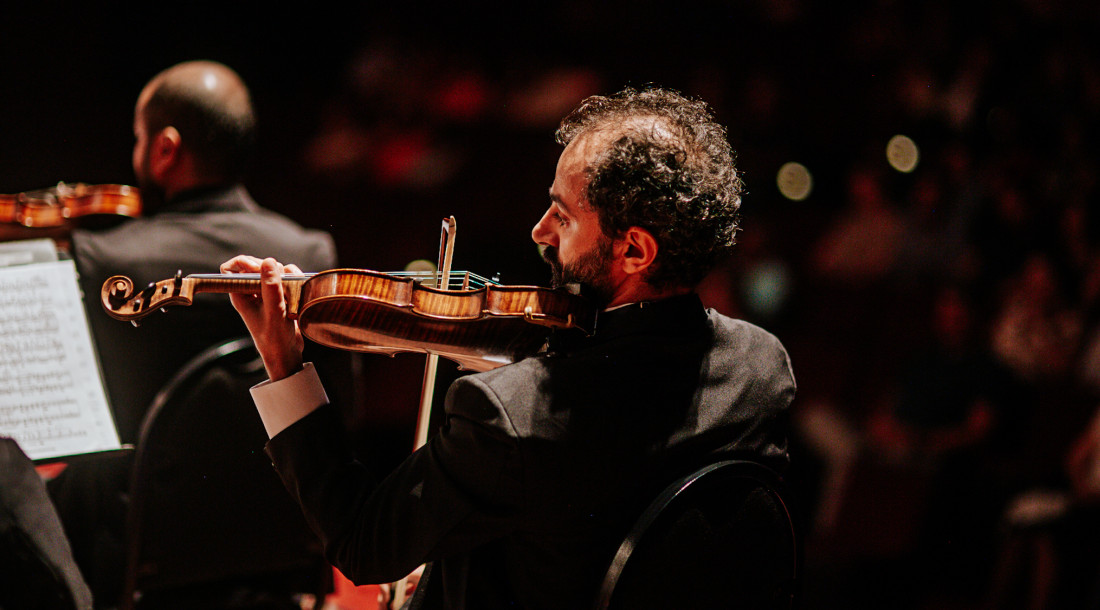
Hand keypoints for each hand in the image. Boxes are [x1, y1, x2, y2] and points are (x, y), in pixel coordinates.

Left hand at [220, 255, 304, 380]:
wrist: (287, 353)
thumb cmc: (274, 337)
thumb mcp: (273, 311)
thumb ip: (270, 286)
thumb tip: (268, 261)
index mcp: (240, 295)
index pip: (230, 268)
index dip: (244, 263)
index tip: (259, 269)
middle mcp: (251, 292)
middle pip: (257, 264)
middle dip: (271, 268)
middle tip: (280, 282)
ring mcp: (266, 293)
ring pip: (275, 269)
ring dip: (287, 276)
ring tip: (291, 292)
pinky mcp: (281, 295)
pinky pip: (287, 278)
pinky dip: (295, 281)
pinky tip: (298, 295)